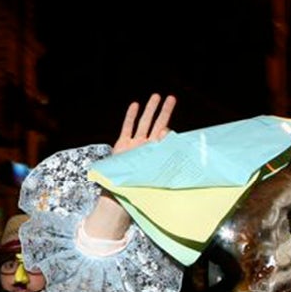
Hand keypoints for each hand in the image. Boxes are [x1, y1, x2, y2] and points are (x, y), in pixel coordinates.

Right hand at [84, 93, 174, 239]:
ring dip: (150, 109)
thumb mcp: (152, 173)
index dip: (169, 132)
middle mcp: (146, 147)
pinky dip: (130, 116)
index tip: (172, 129)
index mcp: (155, 154)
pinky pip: (127, 127)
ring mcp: (134, 145)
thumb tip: (166, 136)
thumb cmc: (137, 188)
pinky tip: (135, 105)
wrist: (118, 195)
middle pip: (156, 124)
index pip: (165, 137)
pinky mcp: (122, 145)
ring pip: (144, 123)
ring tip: (156, 96)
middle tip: (171, 98)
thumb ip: (159, 156)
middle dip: (164, 111)